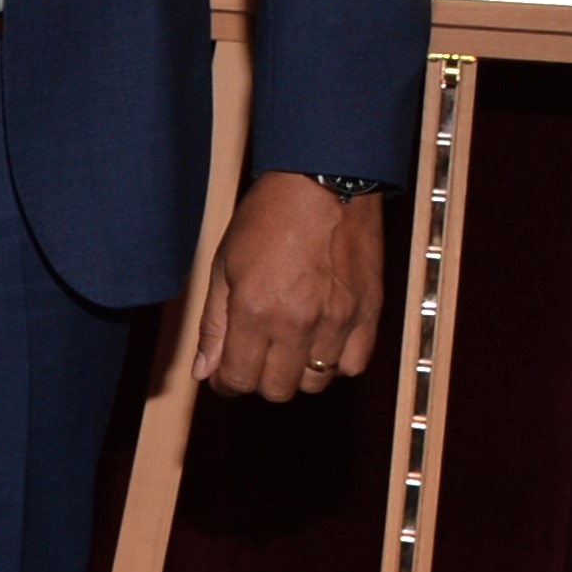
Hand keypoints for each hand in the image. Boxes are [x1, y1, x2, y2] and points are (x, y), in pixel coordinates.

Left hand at [195, 173, 384, 402]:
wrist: (324, 182)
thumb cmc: (269, 216)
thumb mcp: (224, 266)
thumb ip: (214, 325)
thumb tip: (203, 372)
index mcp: (255, 310)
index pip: (238, 379)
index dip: (225, 383)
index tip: (224, 375)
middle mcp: (298, 323)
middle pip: (277, 389)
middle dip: (258, 379)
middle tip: (254, 357)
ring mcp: (338, 320)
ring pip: (315, 382)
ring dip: (297, 372)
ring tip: (288, 344)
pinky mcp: (368, 313)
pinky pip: (354, 365)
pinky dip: (337, 363)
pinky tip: (322, 342)